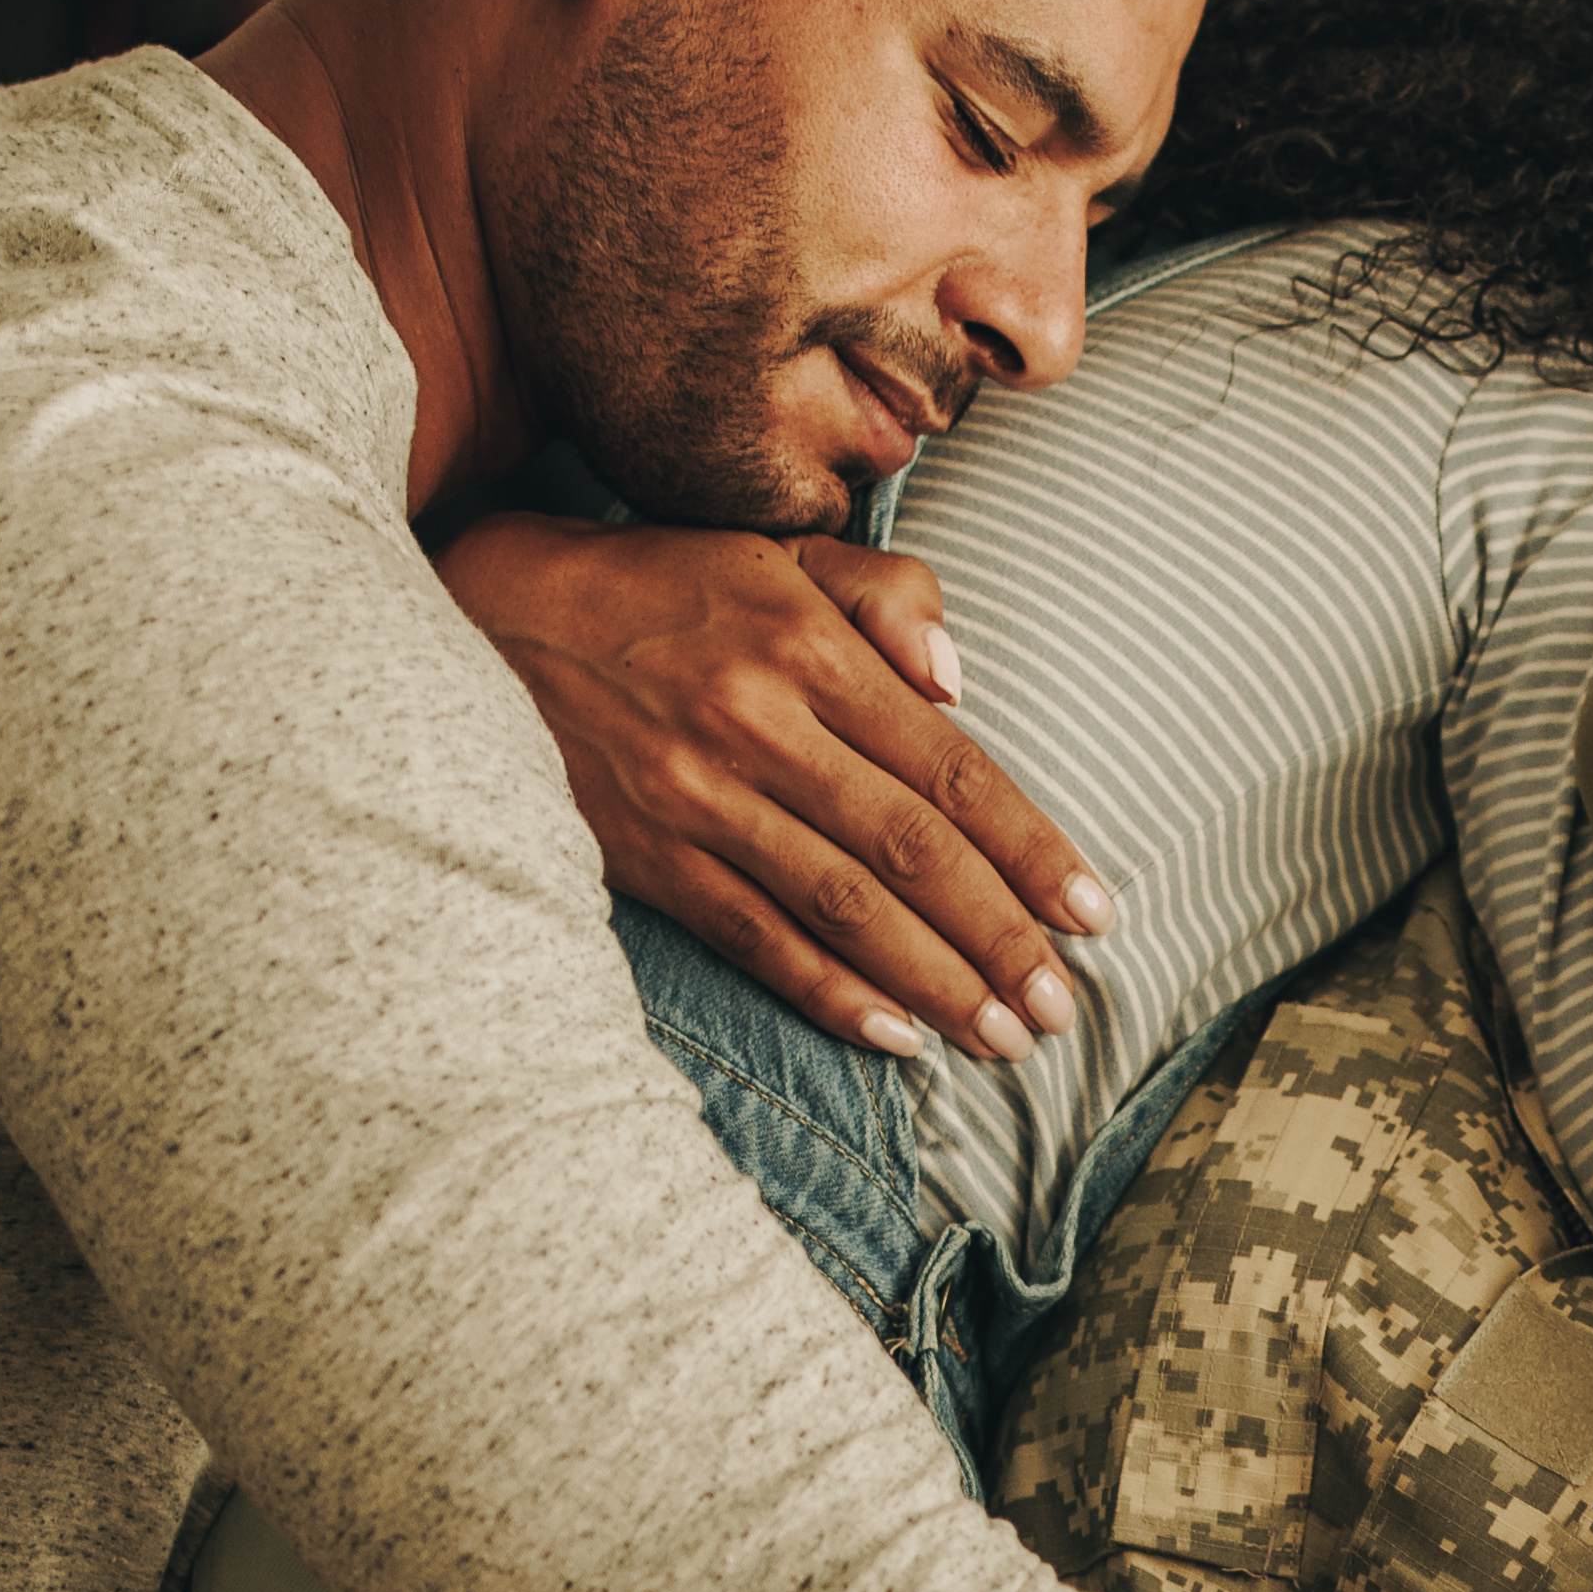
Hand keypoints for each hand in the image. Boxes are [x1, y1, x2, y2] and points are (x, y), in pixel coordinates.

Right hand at [438, 514, 1107, 1065]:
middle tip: (1062, 1007)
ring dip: (934, 982)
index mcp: (806, 647)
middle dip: (998, 937)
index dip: (1030, 849)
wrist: (496, 618)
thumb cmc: (668, 588)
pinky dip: (831, 994)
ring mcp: (699, 800)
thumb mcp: (778, 554)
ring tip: (1003, 1038)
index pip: (948, 766)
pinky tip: (899, 1037)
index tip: (1096, 914)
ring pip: (842, 908)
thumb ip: (887, 595)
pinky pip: (757, 940)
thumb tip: (961, 683)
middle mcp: (758, 726)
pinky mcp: (650, 857)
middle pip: (908, 851)